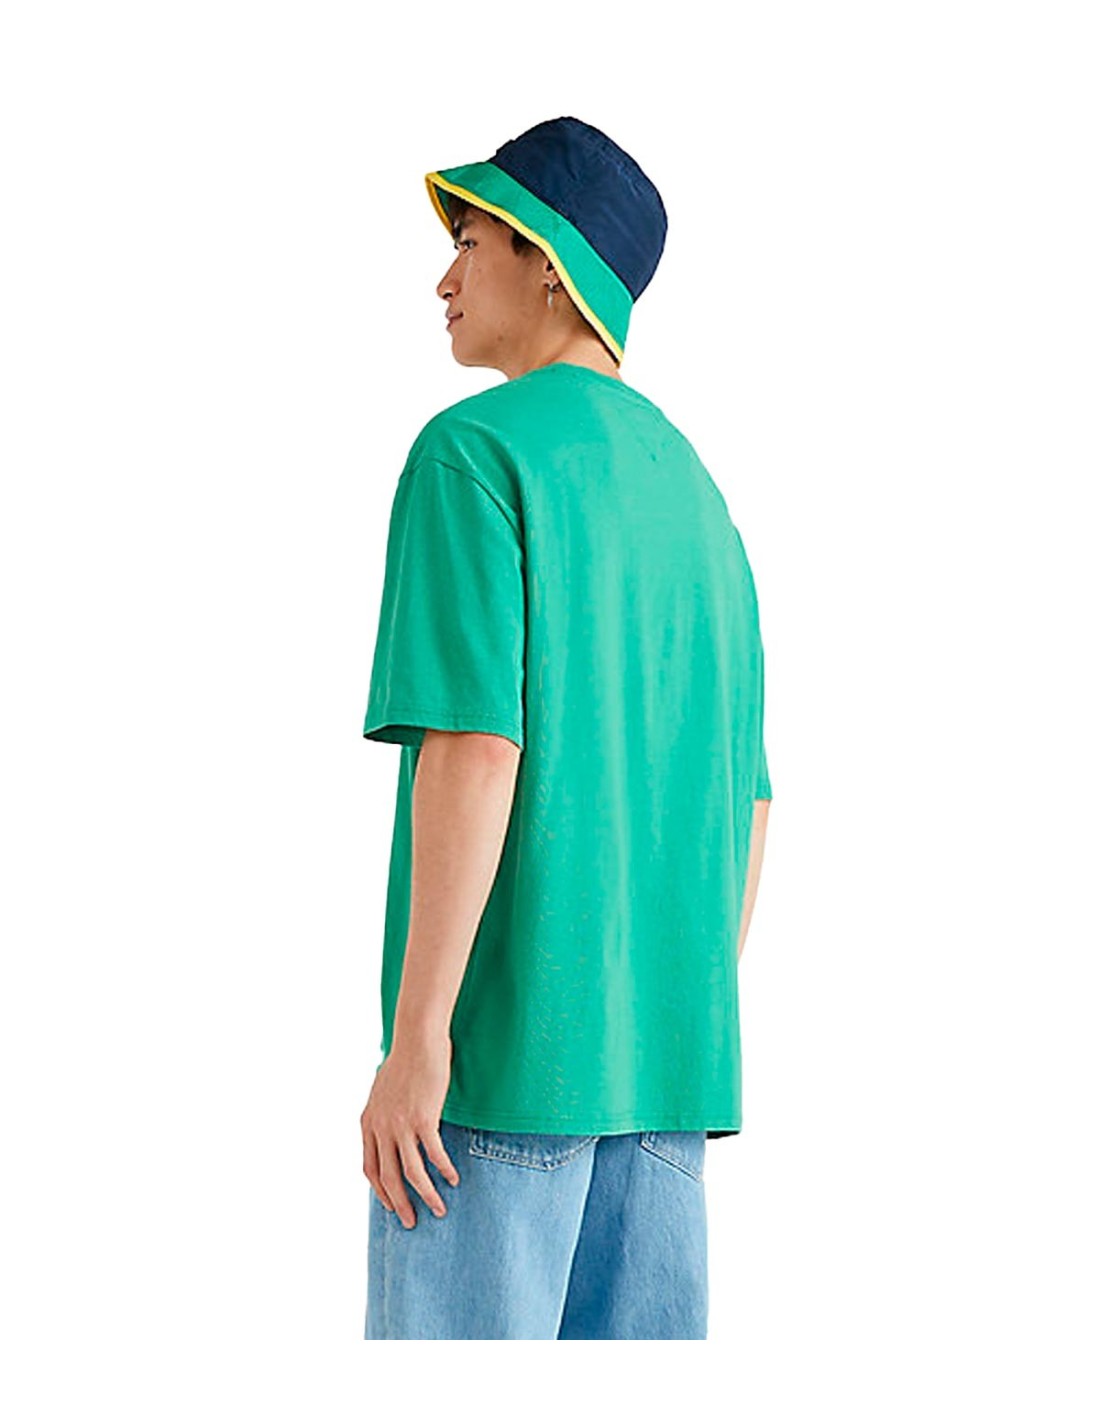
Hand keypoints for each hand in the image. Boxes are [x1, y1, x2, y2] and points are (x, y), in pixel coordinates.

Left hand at [360, 1036, 460, 1228]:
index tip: (391, 1205)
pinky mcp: (423, 1118)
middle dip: (400, 1204)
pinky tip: (453, 1178)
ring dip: (425, 1194)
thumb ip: (383, 1114)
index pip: (369, 1168)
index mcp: (368, 1123)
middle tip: (411, 1222)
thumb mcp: (383, 1092)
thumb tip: (390, 1129)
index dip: (380, 1191)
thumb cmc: (404, 1061)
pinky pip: (434, 1154)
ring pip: (411, 1172)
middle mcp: (381, 1127)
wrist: (417, 1040)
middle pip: (388, 1177)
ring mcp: (401, 1124)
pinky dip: (444, 1169)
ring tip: (438, 1209)